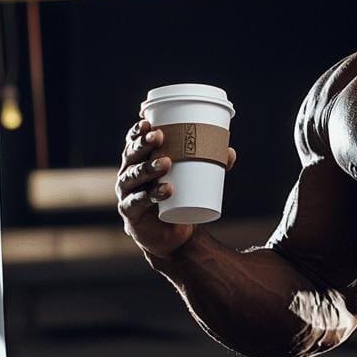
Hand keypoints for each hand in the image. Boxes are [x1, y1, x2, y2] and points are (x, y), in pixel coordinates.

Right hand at [116, 119, 237, 258]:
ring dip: (149, 167)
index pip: (133, 142)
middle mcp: (127, 174)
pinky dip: (150, 195)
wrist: (168, 235)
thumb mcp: (191, 180)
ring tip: (167, 163)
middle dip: (143, 144)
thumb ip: (209, 166)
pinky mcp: (130, 212)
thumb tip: (230, 152)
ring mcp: (126, 193)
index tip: (146, 121)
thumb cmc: (177, 198)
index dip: (137, 132)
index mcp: (137, 161)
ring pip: (134, 176)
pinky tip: (165, 190)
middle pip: (131, 155)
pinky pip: (137, 201)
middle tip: (160, 136)